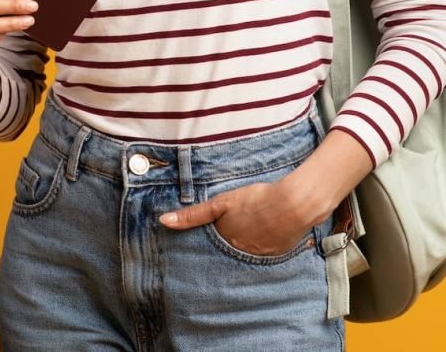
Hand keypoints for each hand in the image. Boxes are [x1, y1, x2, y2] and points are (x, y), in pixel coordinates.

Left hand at [159, 179, 314, 257]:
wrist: (293, 206)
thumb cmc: (255, 200)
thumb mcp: (221, 204)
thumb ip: (193, 214)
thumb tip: (163, 221)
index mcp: (225, 242)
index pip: (208, 251)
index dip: (201, 250)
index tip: (190, 256)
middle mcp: (240, 255)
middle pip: (225, 256)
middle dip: (219, 256)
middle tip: (216, 251)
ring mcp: (259, 257)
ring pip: (242, 257)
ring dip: (238, 253)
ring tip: (238, 244)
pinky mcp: (276, 255)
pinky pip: (261, 257)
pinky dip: (257, 251)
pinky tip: (258, 241)